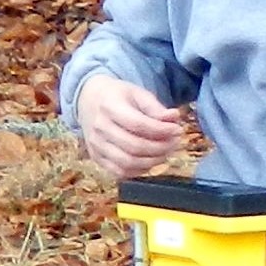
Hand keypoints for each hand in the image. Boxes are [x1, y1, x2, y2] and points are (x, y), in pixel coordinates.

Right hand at [77, 75, 202, 179]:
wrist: (88, 99)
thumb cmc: (117, 96)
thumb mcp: (137, 93)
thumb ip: (155, 107)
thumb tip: (173, 118)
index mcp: (109, 106)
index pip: (138, 124)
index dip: (162, 131)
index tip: (177, 130)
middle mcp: (99, 127)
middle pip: (134, 146)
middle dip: (161, 148)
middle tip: (174, 143)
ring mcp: (96, 145)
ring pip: (128, 163)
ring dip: (152, 161)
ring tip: (165, 152)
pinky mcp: (96, 158)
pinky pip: (120, 172)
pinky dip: (139, 171)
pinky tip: (150, 161)